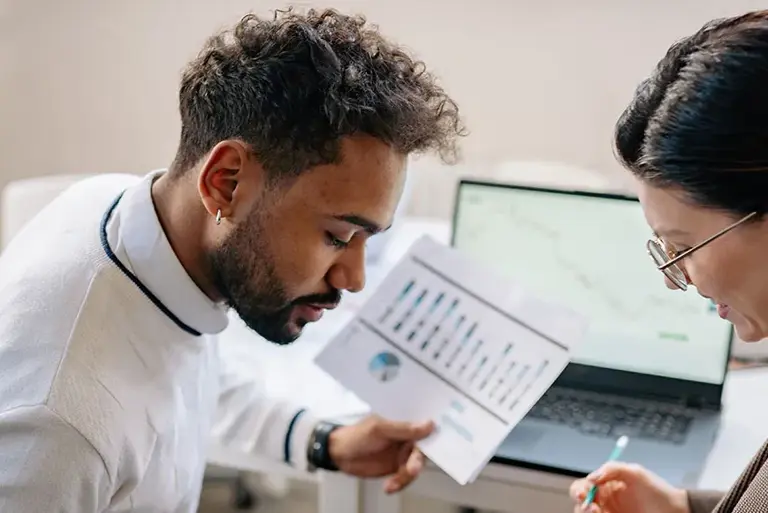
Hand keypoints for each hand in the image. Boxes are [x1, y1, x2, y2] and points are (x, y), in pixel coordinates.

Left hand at [327, 414, 434, 493]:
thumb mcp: (379, 429)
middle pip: (423, 449)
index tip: (440, 447)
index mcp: (403, 421)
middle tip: (411, 470)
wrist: (339, 454)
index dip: (434, 435)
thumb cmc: (356, 435)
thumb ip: (403, 428)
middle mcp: (406, 436)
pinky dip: (399, 483)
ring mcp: (402, 452)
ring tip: (394, 481)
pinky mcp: (397, 467)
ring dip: (407, 475)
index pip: (424, 425)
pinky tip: (389, 486)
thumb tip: (428, 424)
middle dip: (417, 461)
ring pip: (415, 466)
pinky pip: (405, 477)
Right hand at [569, 462, 689, 512]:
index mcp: (606, 485)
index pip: (584, 486)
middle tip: (593, 509)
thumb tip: (591, 478)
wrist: (677, 511)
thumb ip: (611, 469)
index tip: (582, 495)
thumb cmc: (658, 491)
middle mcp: (605, 501)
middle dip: (582, 506)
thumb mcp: (635, 472)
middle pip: (581, 503)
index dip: (579, 490)